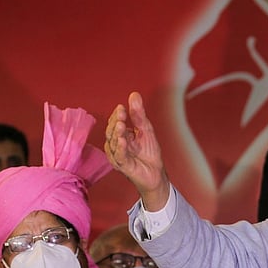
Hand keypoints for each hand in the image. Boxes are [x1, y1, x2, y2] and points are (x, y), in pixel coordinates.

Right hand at [105, 92, 169, 210]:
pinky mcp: (122, 165)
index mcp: (121, 135)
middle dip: (115, 122)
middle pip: (111, 132)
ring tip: (121, 125)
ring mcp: (118, 155)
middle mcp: (116, 145)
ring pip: (112, 143)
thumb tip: (134, 94)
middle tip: (121, 114)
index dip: (117, 115)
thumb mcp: (146, 129)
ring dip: (116, 134)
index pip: (115, 122)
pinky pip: (118, 156)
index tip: (121, 107)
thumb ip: (138, 114)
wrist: (156, 173)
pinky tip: (122, 141)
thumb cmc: (149, 153)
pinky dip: (120, 148)